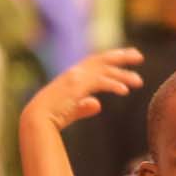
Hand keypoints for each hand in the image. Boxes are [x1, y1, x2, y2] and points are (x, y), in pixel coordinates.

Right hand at [22, 50, 144, 132]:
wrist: (36, 119)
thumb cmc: (50, 118)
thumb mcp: (71, 110)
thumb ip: (84, 106)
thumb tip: (97, 104)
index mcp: (72, 76)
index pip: (95, 61)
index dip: (111, 59)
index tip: (126, 57)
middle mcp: (74, 72)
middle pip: (102, 59)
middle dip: (121, 56)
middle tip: (139, 56)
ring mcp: (75, 77)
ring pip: (104, 70)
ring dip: (123, 75)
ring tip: (138, 82)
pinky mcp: (77, 85)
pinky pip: (100, 81)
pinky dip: (113, 84)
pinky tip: (125, 91)